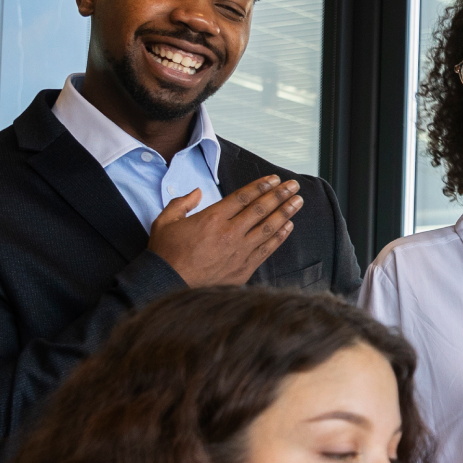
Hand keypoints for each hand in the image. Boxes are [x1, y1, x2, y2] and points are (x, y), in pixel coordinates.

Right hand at [146, 175, 299, 286]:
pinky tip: (288, 227)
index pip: (243, 197)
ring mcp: (239, 252)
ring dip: (285, 213)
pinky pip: (266, 249)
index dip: (261, 186)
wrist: (166, 283)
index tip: (274, 180)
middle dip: (280, 195)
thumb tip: (198, 192)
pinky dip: (279, 237)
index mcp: (212, 218)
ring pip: (268, 228)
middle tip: (293, 186)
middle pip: (261, 209)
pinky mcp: (243, 269)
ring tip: (297, 202)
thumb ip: (182, 203)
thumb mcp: (165, 221)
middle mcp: (229, 233)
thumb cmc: (165, 253)